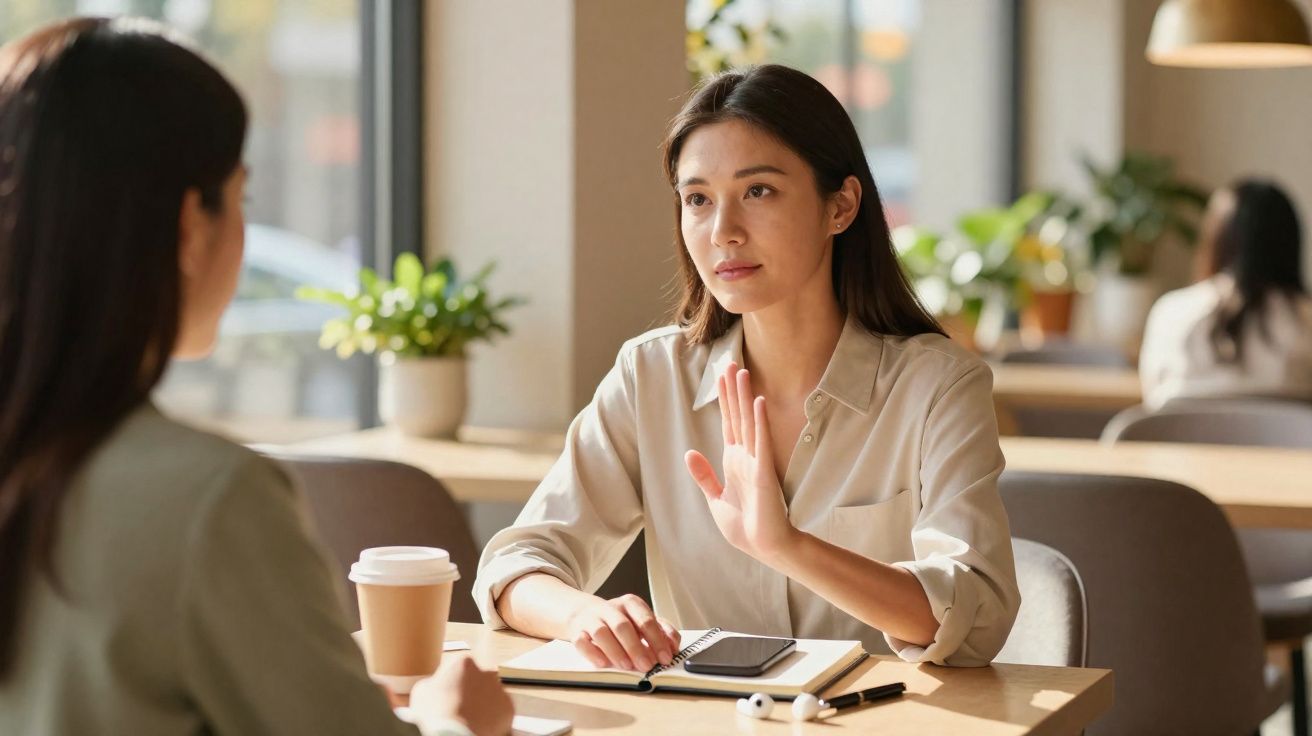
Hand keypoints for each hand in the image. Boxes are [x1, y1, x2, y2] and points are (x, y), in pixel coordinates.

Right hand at [410, 653, 512, 735]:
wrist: (455, 735)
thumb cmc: (435, 713)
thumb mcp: (421, 691)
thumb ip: (432, 682)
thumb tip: (435, 686)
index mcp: (464, 662)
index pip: (457, 669)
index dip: (450, 683)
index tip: (445, 696)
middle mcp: (486, 671)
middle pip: (477, 680)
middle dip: (469, 692)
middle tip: (457, 709)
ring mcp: (500, 689)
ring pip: (490, 696)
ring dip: (482, 705)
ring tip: (467, 721)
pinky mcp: (509, 708)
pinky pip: (500, 712)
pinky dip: (492, 719)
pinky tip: (479, 726)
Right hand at [564, 593, 680, 671]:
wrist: (583, 612)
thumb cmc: (618, 620)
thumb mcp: (641, 620)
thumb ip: (661, 631)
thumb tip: (673, 647)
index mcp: (630, 604)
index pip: (646, 619)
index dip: (657, 640)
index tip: (665, 657)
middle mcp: (610, 608)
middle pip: (623, 626)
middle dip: (636, 648)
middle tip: (647, 665)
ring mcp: (591, 619)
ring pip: (601, 632)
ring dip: (615, 651)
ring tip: (626, 666)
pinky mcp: (576, 631)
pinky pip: (581, 641)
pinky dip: (592, 653)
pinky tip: (603, 663)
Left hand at [684, 362, 795, 559]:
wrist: (763, 546)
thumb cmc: (744, 526)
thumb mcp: (715, 499)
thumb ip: (704, 475)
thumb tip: (690, 452)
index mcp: (733, 461)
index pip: (728, 422)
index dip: (724, 399)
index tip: (721, 376)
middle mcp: (745, 456)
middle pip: (737, 415)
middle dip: (732, 390)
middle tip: (729, 363)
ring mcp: (756, 461)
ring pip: (748, 422)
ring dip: (744, 397)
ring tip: (741, 372)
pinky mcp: (764, 472)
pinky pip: (761, 442)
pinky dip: (759, 422)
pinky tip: (757, 402)